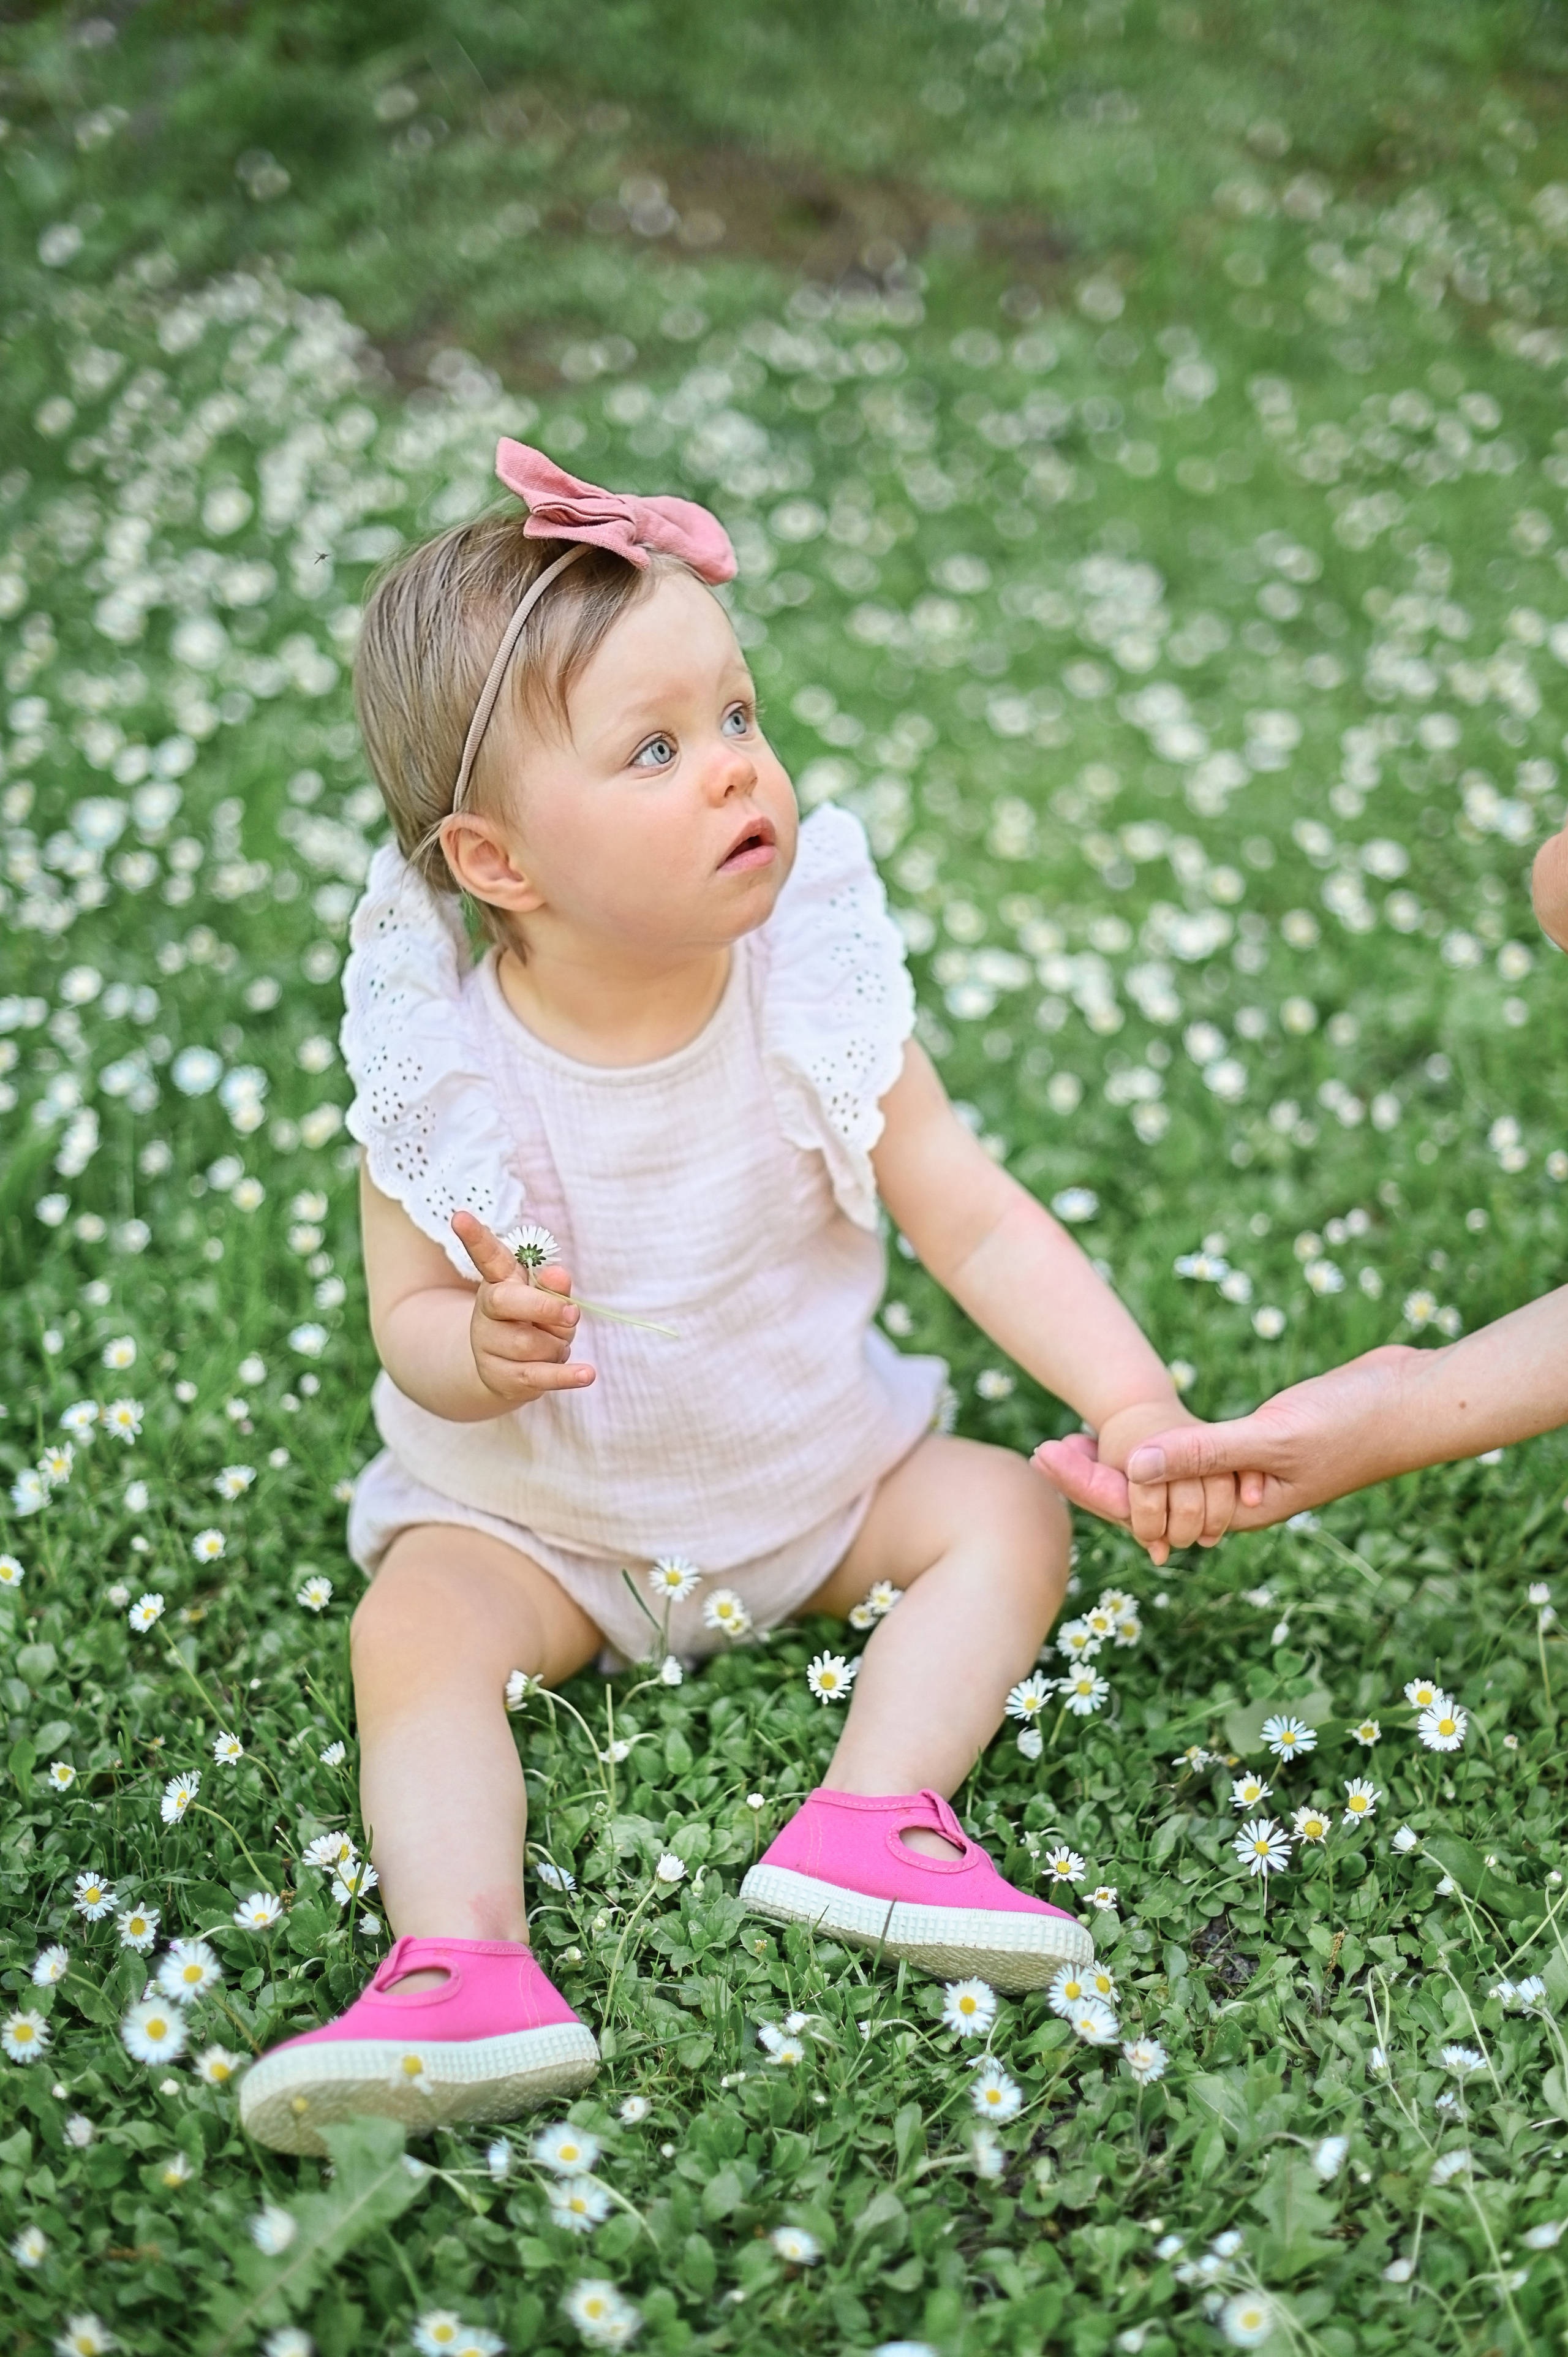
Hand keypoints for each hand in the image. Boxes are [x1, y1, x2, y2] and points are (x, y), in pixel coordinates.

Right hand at [450, 1210, 595, 1406]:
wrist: (505, 1368)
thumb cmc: (533, 1321)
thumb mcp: (546, 1298)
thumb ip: (553, 1286)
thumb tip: (557, 1275)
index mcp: (498, 1282)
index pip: (486, 1256)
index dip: (475, 1237)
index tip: (459, 1216)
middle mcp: (487, 1312)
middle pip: (507, 1303)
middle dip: (543, 1306)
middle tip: (572, 1313)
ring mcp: (488, 1346)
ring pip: (531, 1344)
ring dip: (558, 1345)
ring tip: (556, 1344)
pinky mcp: (502, 1377)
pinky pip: (539, 1376)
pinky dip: (566, 1376)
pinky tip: (586, 1374)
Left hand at [1034, 1345, 1423, 1541]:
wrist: (1411, 1401)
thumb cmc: (1353, 1423)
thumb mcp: (1272, 1436)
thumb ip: (1203, 1453)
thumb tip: (1133, 1463)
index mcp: (1234, 1509)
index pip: (1144, 1507)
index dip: (1087, 1482)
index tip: (1041, 1453)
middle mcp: (1234, 1499)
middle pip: (1146, 1499)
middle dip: (1090, 1477)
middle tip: (1039, 1449)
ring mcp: (1246, 1475)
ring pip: (1167, 1480)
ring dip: (1119, 1466)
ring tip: (1069, 1443)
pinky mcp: (1258, 1446)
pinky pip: (1193, 1458)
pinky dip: (1157, 1451)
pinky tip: (1132, 1437)